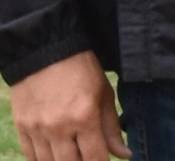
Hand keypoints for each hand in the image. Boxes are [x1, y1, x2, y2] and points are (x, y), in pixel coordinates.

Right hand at [10, 50, 130, 159]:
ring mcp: (36, 129)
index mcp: (84, 117)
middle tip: (89, 156)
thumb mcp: (104, 94)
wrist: (46, 51)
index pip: (94, 158)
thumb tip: (125, 155)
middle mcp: (58, 127)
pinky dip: (43, 159)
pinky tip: (54, 154)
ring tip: (74, 153)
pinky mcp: (22, 126)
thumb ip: (112, 128)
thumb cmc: (82, 70)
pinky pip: (30, 155)